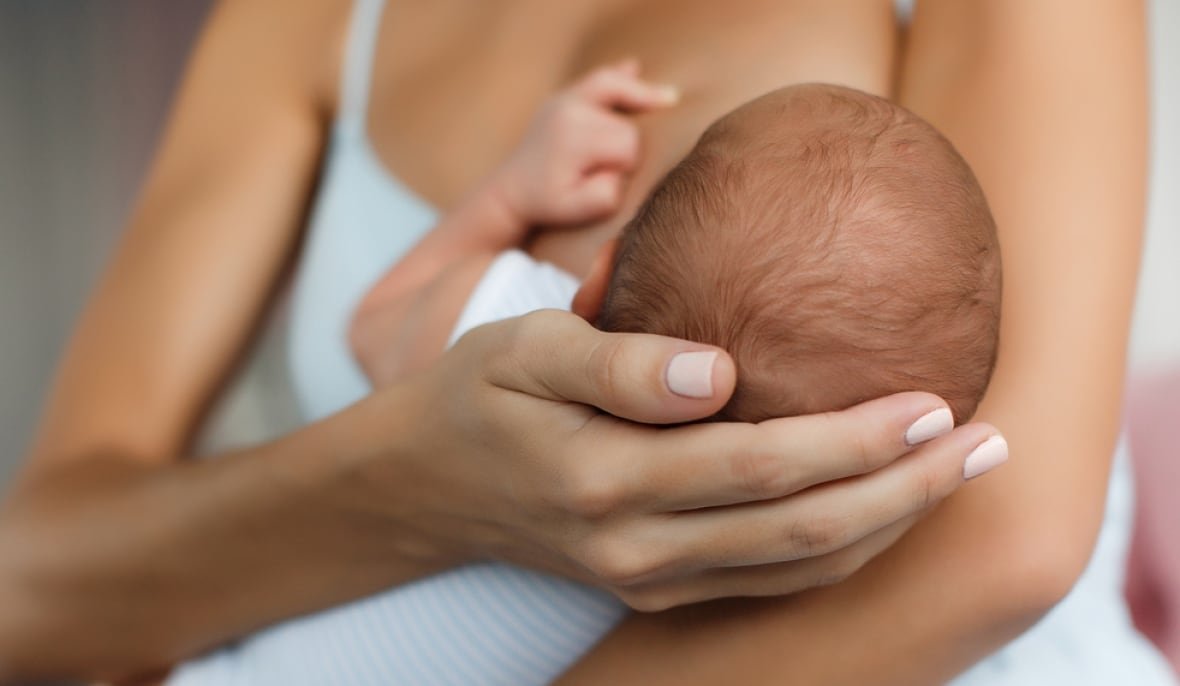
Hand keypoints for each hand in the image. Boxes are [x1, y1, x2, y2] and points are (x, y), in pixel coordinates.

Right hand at [380, 310, 1005, 610]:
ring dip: (888, 527)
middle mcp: (636, 546)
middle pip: (800, 532)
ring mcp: (648, 578)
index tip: (932, 402)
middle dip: (904, 491)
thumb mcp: (525, 348)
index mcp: (606, 478)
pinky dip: (839, 554)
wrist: (428, 485)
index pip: (759, 467)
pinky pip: (769, 583)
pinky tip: (884, 513)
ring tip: (958, 476)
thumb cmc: (479, 395)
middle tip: (987, 443)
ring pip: (796, 572)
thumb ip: (618, 362)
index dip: (853, 441)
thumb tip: (718, 371)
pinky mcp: (656, 587)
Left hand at [487, 59, 678, 228]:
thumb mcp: (577, 210)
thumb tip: (620, 168)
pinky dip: (619, 75)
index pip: (629, 144)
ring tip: (669, 99)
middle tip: (601, 167)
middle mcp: (569, 110)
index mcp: (574, 138)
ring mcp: (564, 99)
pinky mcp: (563, 97)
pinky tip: (635, 67)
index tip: (607, 179)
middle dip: (626, 145)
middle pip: (627, 122)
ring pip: (619, 91)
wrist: (512, 192)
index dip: (626, 165)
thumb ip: (606, 195)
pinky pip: (598, 78)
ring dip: (637, 101)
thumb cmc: (548, 203)